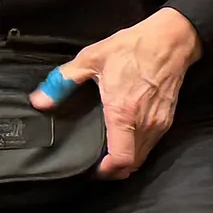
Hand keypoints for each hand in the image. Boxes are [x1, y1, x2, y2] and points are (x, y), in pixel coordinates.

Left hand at [30, 8, 202, 179]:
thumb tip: (40, 101)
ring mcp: (159, 122)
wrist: (172, 40)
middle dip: (113, 170)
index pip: (121, 159)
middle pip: (132, 164)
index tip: (90, 170)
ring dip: (126, 160)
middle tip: (95, 165)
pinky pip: (152, 144)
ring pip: (143, 156)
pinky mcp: (168, 118)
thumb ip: (63, 82)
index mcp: (123, 114)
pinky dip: (138, 148)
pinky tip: (125, 136)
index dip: (104, 172)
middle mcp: (144, 123)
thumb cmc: (134, 48)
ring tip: (108, 152)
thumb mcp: (91, 59)